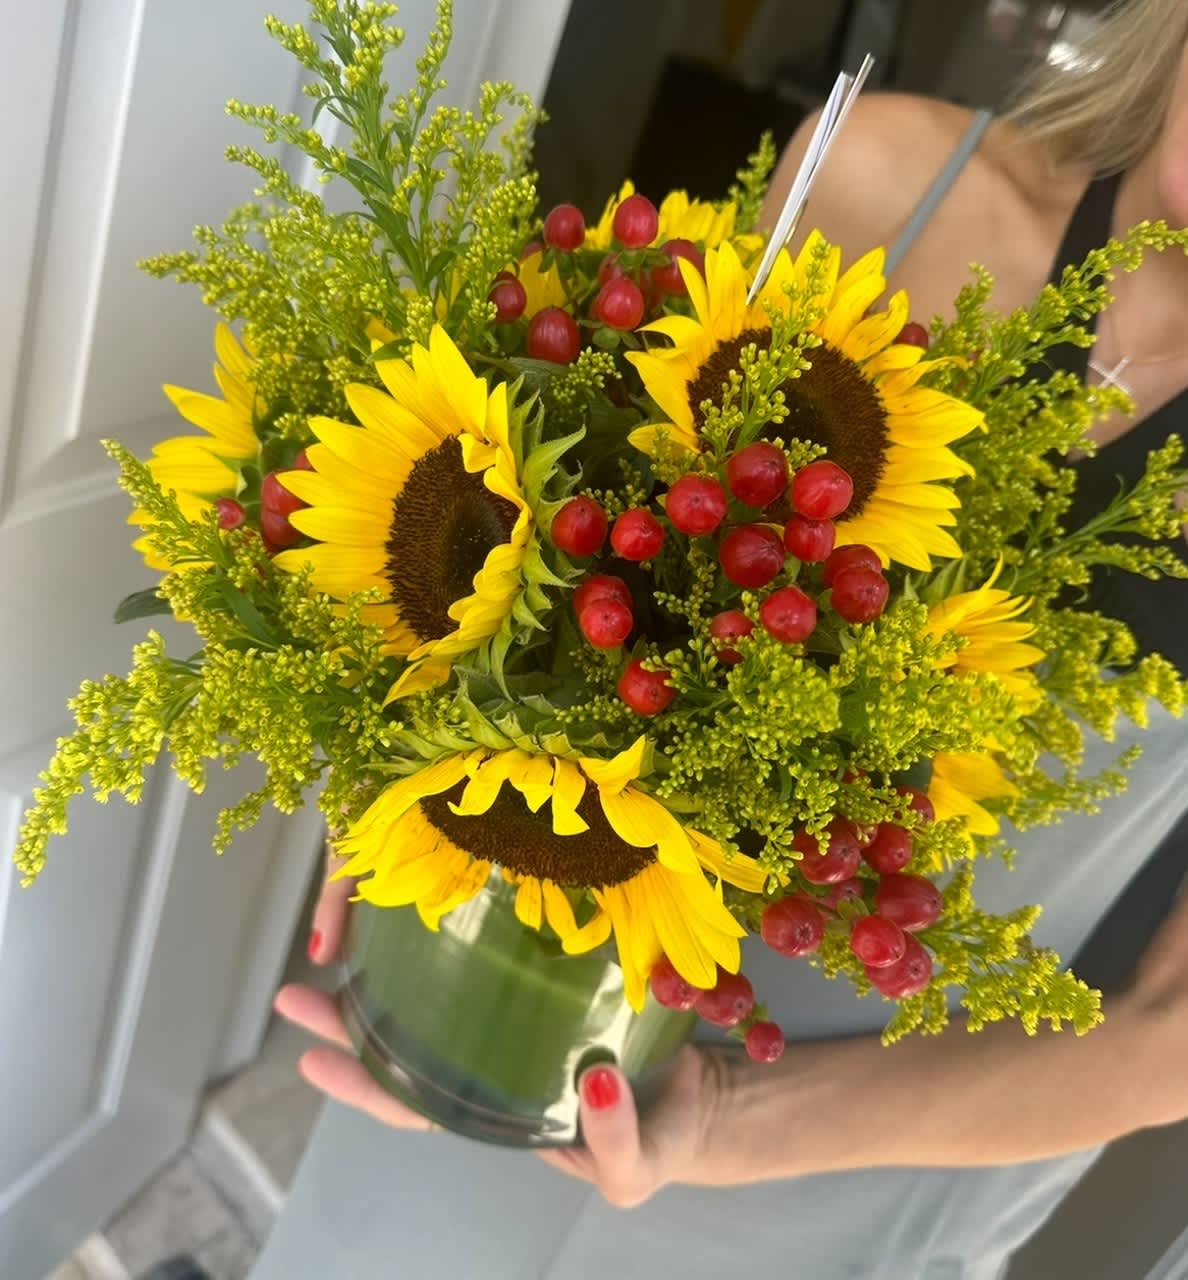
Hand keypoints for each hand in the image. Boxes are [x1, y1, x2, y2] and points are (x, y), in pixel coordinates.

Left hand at [275, 848, 745, 1201]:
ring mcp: (514, 1017)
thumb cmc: (658, 1134)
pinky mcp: (550, 975)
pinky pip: (489, 957)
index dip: (364, 1084)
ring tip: (338, 936)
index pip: (416, 1104)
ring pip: (435, 997)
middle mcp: (491, 1062)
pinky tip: (425, 901)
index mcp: (498, 1110)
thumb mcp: (634, 1163)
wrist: (703, 1095)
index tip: (311, 1060)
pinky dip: (449, 935)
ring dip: (385, 973)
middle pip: (406, 1049)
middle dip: (347, 1026)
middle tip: (297, 994)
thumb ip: (614, 1140)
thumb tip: (593, 1082)